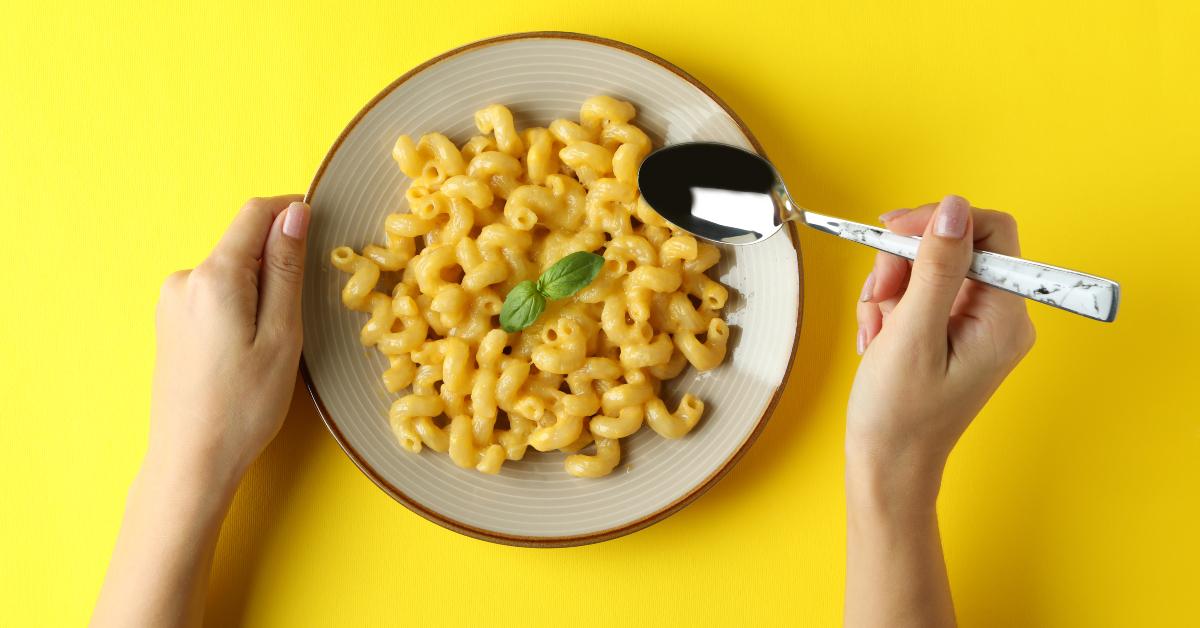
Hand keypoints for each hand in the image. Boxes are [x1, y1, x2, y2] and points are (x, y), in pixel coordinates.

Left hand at [150, 195, 309, 485]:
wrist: (192, 459)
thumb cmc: (245, 404)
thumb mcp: (282, 334)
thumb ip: (287, 268)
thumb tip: (295, 214)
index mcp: (214, 276)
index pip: (256, 214)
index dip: (292, 211)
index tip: (323, 226)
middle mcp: (185, 280)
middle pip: (243, 244)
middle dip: (278, 261)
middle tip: (303, 313)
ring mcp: (172, 302)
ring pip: (231, 272)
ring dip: (261, 288)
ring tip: (275, 341)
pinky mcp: (171, 323)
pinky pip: (216, 295)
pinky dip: (242, 307)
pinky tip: (250, 348)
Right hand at [848, 194, 1035, 494]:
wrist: (889, 465)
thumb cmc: (900, 416)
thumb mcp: (912, 335)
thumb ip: (935, 268)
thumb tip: (952, 208)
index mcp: (1004, 318)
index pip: (989, 231)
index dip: (939, 221)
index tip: (892, 230)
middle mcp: (1000, 317)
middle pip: (953, 247)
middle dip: (904, 264)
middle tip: (878, 296)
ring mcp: (977, 324)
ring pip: (929, 268)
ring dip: (891, 290)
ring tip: (876, 331)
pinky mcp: (954, 331)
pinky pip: (920, 293)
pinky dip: (891, 307)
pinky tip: (878, 339)